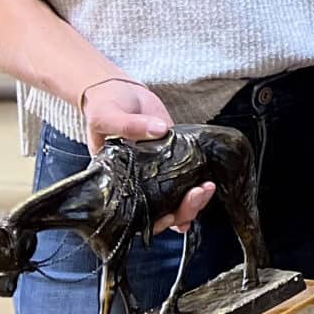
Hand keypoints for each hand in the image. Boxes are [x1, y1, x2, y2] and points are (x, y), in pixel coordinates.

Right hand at [80, 81, 215, 234]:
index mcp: (118, 185)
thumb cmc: (104, 107)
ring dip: (194, 201)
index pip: (137, 216)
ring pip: (177, 199)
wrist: (119, 92)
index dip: (157, 221)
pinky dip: (198, 183)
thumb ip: (129, 125)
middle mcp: (139, 184)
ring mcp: (158, 172)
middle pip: (163, 212)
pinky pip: (187, 177)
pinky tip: (209, 183)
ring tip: (207, 188)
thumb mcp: (107, 116)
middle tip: (199, 192)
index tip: (173, 215)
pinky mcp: (174, 156)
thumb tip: (159, 130)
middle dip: (184, 210)